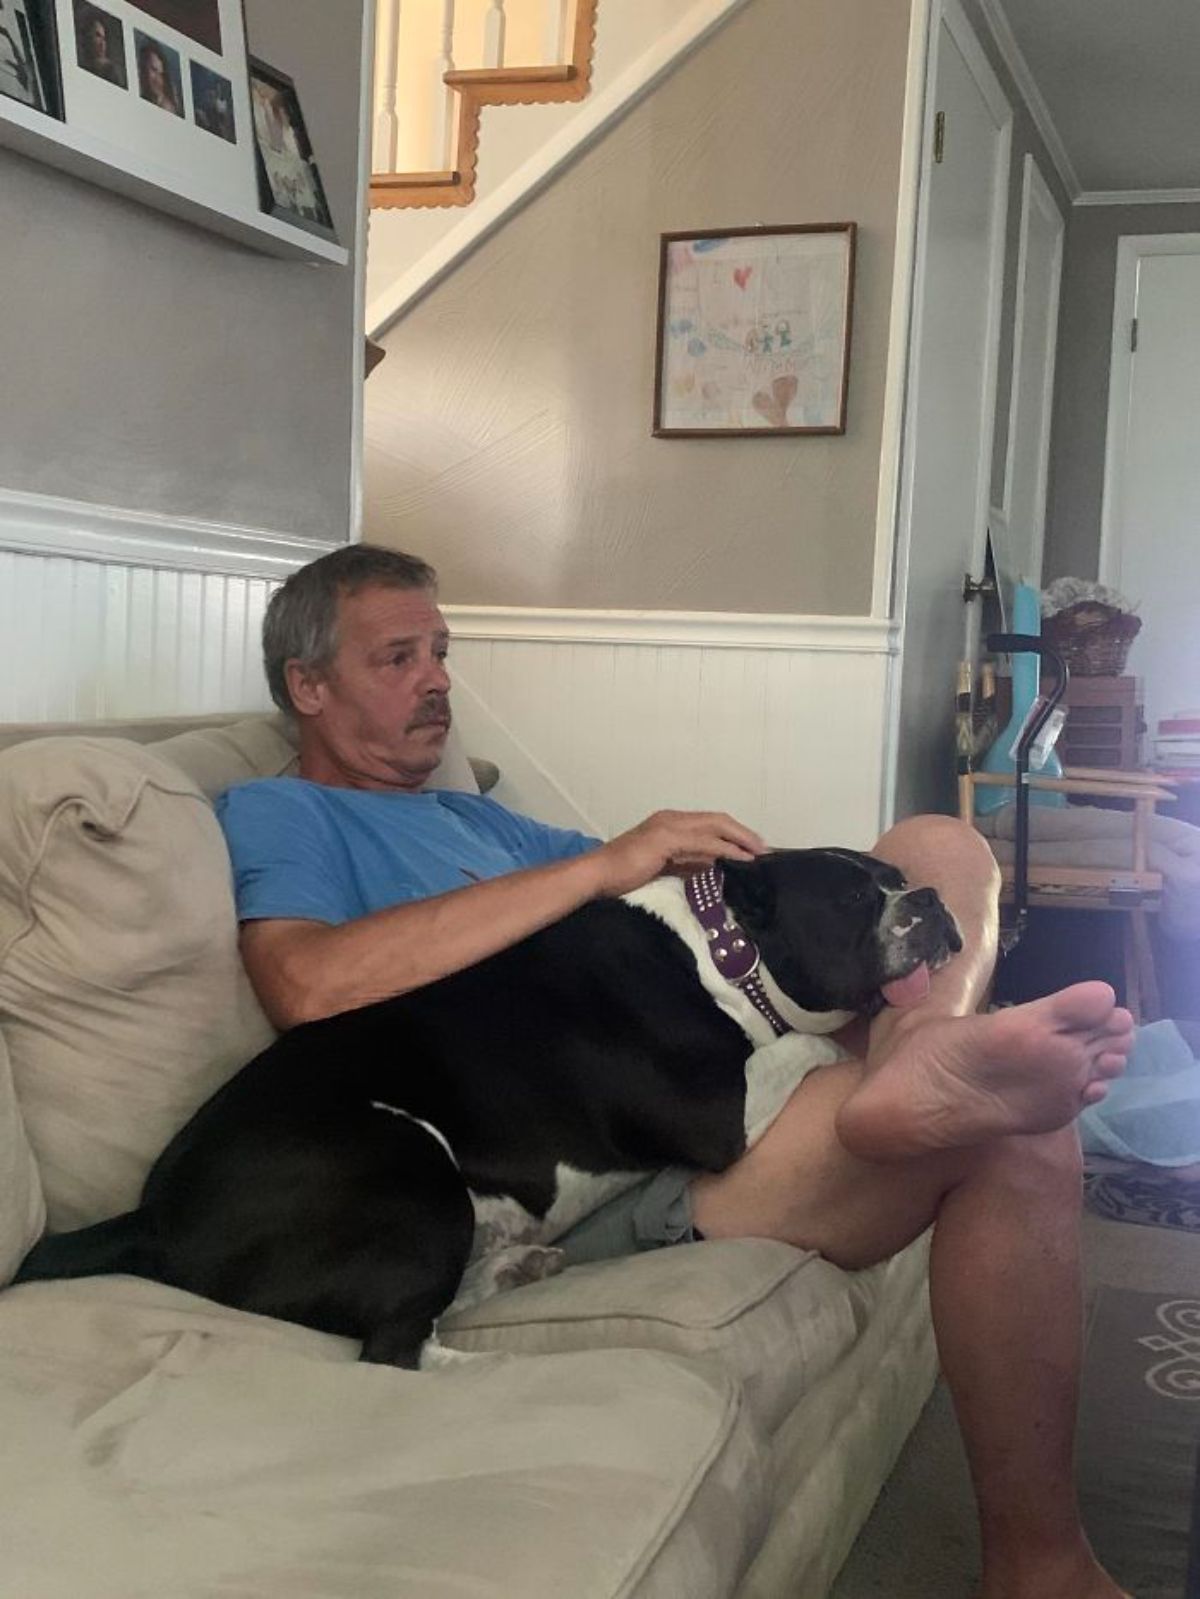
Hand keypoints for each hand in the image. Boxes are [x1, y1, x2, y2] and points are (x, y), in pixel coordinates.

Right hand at [593, 810, 766, 897]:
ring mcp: (668, 825)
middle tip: (764, 848)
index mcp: (669, 822)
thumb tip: (712, 864)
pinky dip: (726, 849)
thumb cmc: (622, 873)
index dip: (733, 832)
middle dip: (743, 832)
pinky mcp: (666, 839)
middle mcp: (671, 818)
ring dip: (741, 839)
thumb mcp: (663, 865)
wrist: (596, 874)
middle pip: (717, 819)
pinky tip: (741, 858)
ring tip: (759, 852)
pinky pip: (705, 842)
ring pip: (715, 826)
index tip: (752, 847)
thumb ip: (686, 861)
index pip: (709, 822)